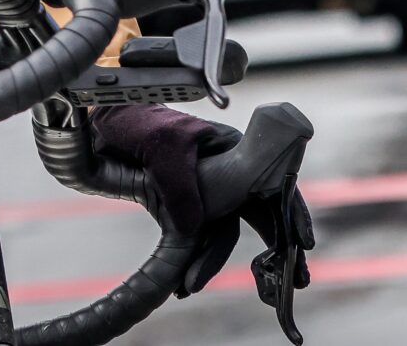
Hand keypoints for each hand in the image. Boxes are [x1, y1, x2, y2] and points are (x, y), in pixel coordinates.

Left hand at [90, 104, 316, 304]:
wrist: (104, 123)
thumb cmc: (139, 119)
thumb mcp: (162, 143)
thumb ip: (179, 182)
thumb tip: (193, 227)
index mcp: (233, 146)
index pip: (274, 180)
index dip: (293, 211)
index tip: (301, 242)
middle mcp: (227, 171)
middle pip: (260, 211)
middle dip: (279, 247)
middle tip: (294, 282)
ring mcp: (206, 191)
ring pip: (225, 230)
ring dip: (216, 261)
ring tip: (205, 287)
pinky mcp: (182, 207)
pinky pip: (197, 237)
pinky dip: (196, 260)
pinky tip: (185, 282)